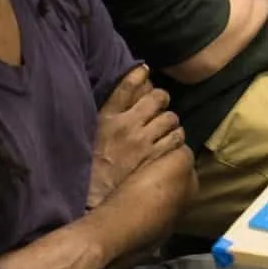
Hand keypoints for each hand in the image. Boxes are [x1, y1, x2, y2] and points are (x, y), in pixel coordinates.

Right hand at [88, 66, 184, 207]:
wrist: (93, 196)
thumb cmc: (91, 164)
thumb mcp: (93, 133)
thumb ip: (108, 112)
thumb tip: (127, 91)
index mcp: (108, 118)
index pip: (127, 86)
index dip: (139, 76)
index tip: (146, 72)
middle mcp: (128, 125)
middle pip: (158, 98)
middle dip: (162, 101)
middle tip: (159, 109)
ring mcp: (144, 141)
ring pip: (171, 119)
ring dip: (171, 123)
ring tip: (165, 130)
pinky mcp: (156, 157)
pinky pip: (176, 140)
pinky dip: (176, 140)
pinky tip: (169, 145)